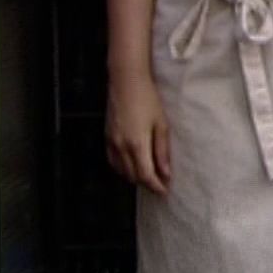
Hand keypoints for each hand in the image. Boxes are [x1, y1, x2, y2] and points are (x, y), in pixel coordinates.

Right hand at [106, 68, 171, 194]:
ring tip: (148, 175)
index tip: (165, 191)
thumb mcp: (161, 125)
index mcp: (137, 144)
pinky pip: (113, 161)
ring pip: (121, 171)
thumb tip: (166, 173)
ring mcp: (112, 142)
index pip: (146, 175)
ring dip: (135, 177)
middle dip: (147, 183)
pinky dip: (122, 168)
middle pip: (133, 176)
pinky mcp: (106, 137)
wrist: (126, 81)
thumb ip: (162, 151)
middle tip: (160, 184)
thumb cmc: (148, 99)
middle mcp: (121, 147)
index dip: (156, 186)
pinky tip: (131, 165)